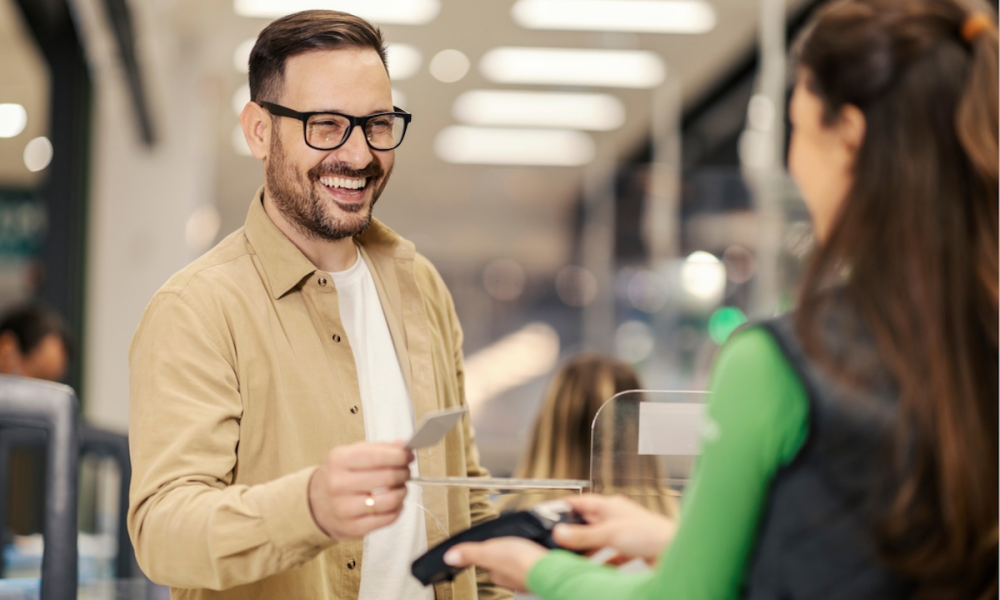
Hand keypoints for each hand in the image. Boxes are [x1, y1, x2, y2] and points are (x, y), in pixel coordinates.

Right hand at [308, 440, 413, 540]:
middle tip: (405, 471)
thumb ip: (379, 448)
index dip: (400, 456)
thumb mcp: (351, 454)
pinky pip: (387, 519)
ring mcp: (344, 508)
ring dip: (403, 492)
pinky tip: (395, 502)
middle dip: (404, 473)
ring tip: (401, 487)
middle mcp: (339, 484)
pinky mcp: (352, 528)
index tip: (408, 456)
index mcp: (339, 460)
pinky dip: (398, 508)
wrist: (315, 503)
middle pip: (387, 478)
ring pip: (390, 500)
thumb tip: (404, 445)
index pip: (378, 456)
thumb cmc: (339, 475)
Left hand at [443, 537, 548, 592]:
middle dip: (509, 551)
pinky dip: (537, 554)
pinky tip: (539, 548)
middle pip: (506, 562)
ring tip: (526, 543)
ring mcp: (529, 575)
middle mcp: (513, 577)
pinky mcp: (544, 568)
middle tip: (511, 541)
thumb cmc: (521, 562)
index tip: (492, 544)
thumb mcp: (489, 552)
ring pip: (522, 562)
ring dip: (524, 553)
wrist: (551, 566)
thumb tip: (448, 557)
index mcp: (498, 574)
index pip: (489, 563)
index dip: (490, 550)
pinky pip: (537, 560)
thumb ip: (470, 554)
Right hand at [554, 495, 675, 563]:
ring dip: (588, 550)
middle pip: (589, 523)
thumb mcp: (609, 534)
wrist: (676, 550)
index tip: (549, 512)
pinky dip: (602, 563)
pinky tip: (596, 570)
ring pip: (599, 541)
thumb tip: (559, 533)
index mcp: (610, 506)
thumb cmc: (651, 533)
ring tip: (573, 558)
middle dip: (574, 532)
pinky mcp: (632, 549)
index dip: (565, 506)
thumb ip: (583, 536)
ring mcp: (625, 533)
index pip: (581, 502)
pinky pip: (611, 556)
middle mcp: (617, 517)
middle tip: (558, 540)